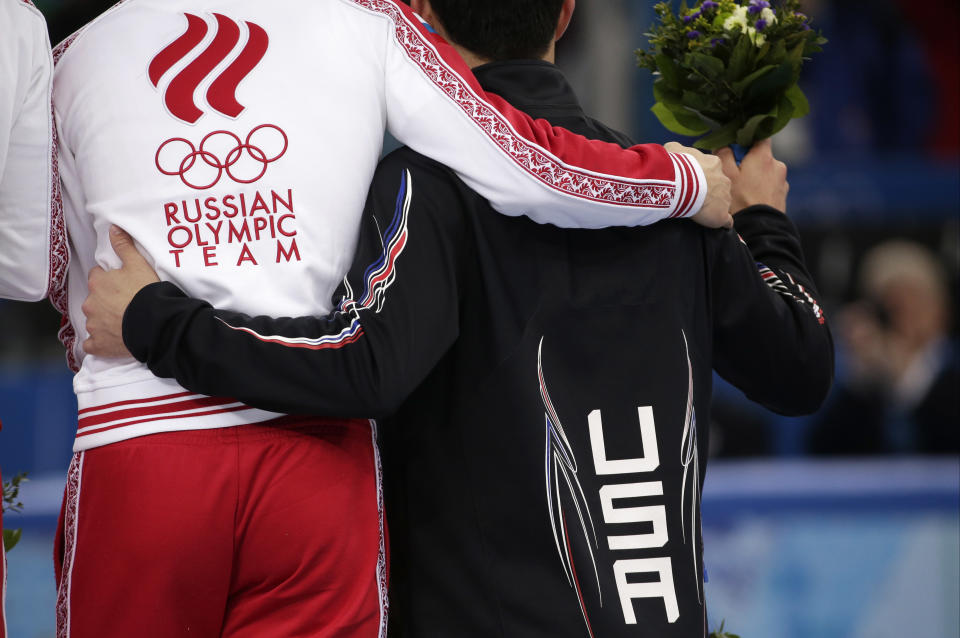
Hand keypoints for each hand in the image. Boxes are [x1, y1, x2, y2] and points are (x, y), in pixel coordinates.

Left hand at [82, 226, 159, 356]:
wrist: (153, 323)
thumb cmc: (146, 292)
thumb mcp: (138, 264)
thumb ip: (124, 246)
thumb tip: (113, 228)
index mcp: (98, 282)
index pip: (98, 276)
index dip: (110, 280)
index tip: (122, 285)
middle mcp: (91, 303)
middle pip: (95, 299)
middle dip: (105, 301)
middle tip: (125, 305)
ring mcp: (93, 325)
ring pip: (94, 320)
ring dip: (104, 321)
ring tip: (123, 323)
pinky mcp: (98, 345)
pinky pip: (92, 345)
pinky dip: (99, 343)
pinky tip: (110, 342)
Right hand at [665, 142, 732, 228]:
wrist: (682, 184)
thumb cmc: (677, 166)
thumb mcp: (673, 150)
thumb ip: (677, 150)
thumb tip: (674, 150)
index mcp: (714, 163)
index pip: (712, 169)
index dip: (703, 174)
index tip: (693, 179)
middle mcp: (724, 179)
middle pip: (720, 184)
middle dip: (711, 189)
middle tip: (697, 194)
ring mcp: (725, 197)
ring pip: (723, 200)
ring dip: (715, 204)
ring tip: (702, 210)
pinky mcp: (722, 214)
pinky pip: (726, 220)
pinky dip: (723, 222)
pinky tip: (719, 224)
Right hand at [716, 139, 788, 213]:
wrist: (759, 228)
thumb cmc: (740, 200)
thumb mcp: (726, 175)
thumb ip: (724, 155)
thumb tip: (724, 145)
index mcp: (763, 156)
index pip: (760, 136)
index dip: (748, 140)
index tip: (736, 150)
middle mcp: (777, 165)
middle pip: (762, 156)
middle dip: (749, 162)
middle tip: (735, 175)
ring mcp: (783, 181)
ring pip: (766, 172)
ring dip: (756, 177)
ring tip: (743, 192)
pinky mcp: (783, 195)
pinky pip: (771, 186)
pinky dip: (762, 189)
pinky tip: (751, 200)